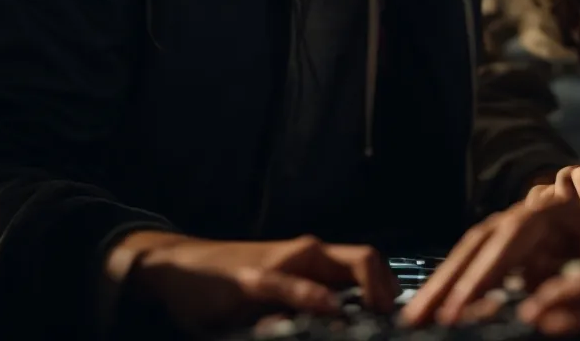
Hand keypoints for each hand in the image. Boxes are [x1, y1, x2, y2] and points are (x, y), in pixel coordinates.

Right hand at [103, 231, 396, 332]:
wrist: (176, 267)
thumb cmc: (228, 284)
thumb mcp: (273, 299)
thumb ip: (306, 308)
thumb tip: (342, 325)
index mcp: (312, 262)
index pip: (367, 266)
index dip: (392, 291)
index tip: (403, 320)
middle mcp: (304, 255)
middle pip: (366, 258)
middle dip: (392, 290)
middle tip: (401, 321)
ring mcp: (280, 264)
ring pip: (338, 264)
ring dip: (367, 290)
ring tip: (382, 314)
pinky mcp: (250, 280)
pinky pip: (289, 286)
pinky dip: (312, 297)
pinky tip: (329, 310)